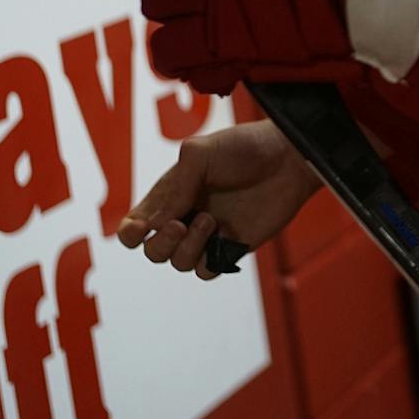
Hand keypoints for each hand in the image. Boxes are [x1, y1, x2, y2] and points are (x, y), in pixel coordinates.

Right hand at [115, 120, 321, 279]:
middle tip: (181, 222)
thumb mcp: (200, 153)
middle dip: (161, 243)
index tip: (141, 228)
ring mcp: (208, 235)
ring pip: (178, 263)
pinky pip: (207, 270)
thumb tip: (156, 225)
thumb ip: (175, 186)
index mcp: (170, 194)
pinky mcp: (232, 248)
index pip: (135, 225)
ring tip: (210, 220)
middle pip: (153, 251)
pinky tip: (224, 236)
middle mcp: (185, 217)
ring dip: (188, 247)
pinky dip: (209, 260)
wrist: (288, 159)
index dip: (131, 233)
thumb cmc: (244, 148)